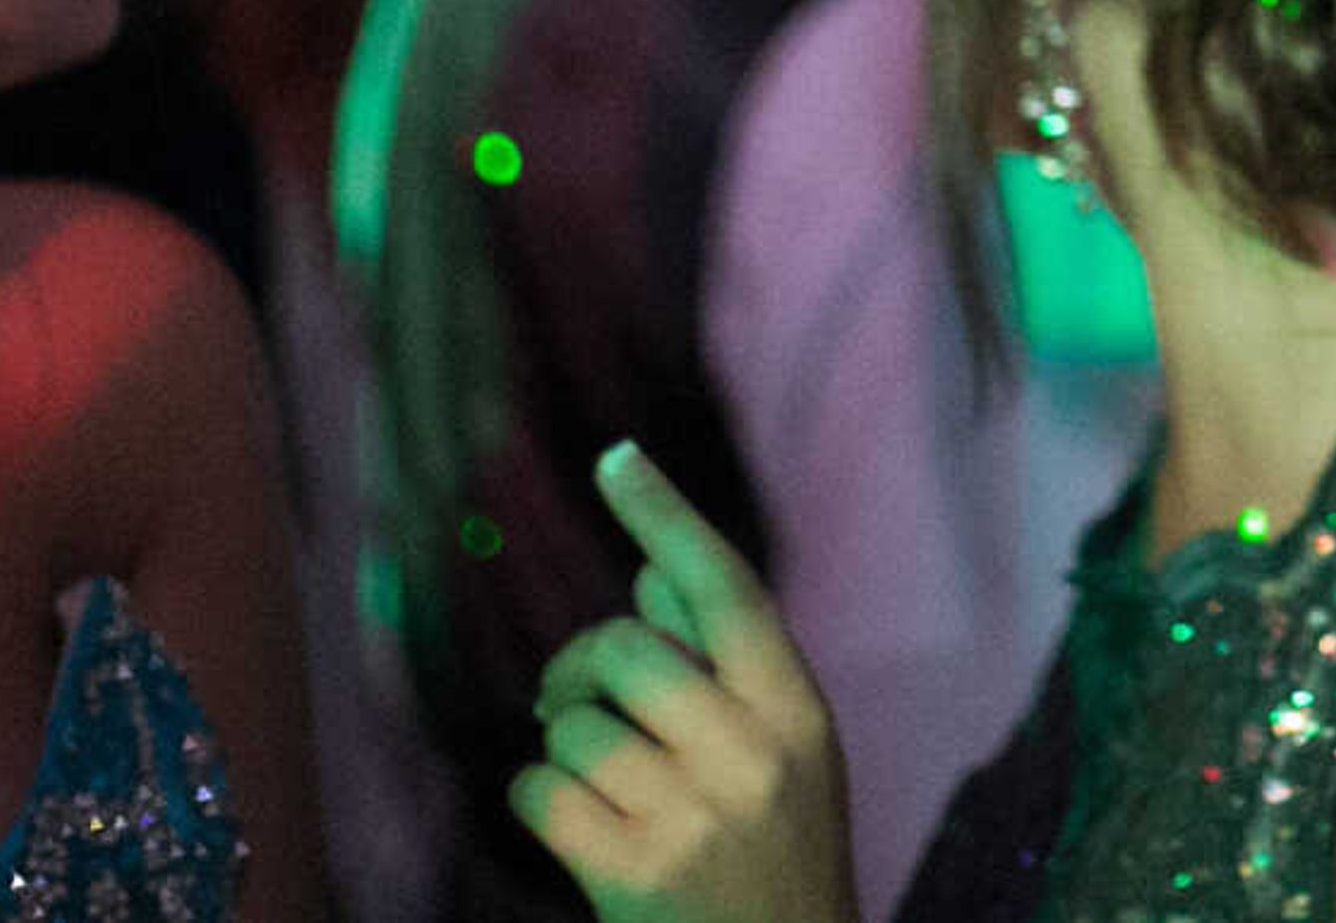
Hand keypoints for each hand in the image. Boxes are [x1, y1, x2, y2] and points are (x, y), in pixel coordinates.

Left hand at [511, 442, 858, 922]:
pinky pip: (538, 790)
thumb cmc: (778, 861)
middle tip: (576, 700)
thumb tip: (648, 576)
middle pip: (626, 648)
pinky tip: (573, 830)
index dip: (666, 517)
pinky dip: (536, 800)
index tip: (616, 458)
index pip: (727, 589)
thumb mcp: (790, 758)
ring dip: (566, 747)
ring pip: (574, 724)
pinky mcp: (631, 877)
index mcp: (799, 713)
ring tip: (601, 788)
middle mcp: (753, 756)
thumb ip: (729, 668)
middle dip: (582, 667)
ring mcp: (693, 818)